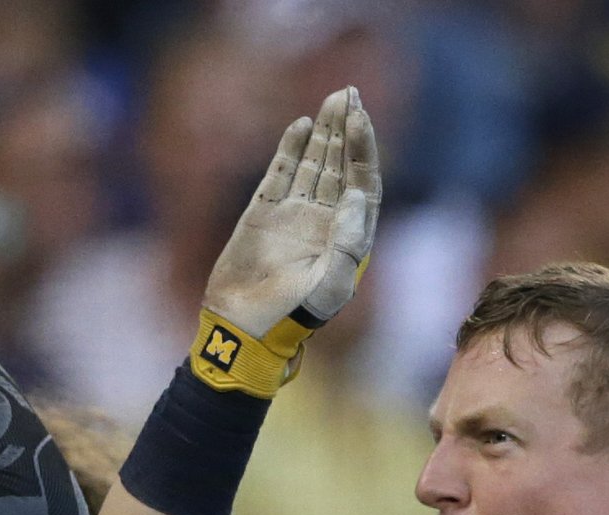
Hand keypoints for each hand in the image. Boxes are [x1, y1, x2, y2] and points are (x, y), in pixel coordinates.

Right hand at [203, 89, 379, 340]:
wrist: (245, 328)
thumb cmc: (292, 316)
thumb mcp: (331, 287)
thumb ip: (349, 243)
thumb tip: (359, 195)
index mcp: (347, 238)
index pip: (363, 183)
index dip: (363, 149)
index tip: (360, 119)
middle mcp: (324, 222)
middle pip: (341, 166)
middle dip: (347, 128)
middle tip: (350, 91)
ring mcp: (294, 216)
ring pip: (314, 163)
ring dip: (324, 131)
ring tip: (333, 98)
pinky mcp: (263, 214)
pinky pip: (280, 173)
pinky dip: (290, 148)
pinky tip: (302, 124)